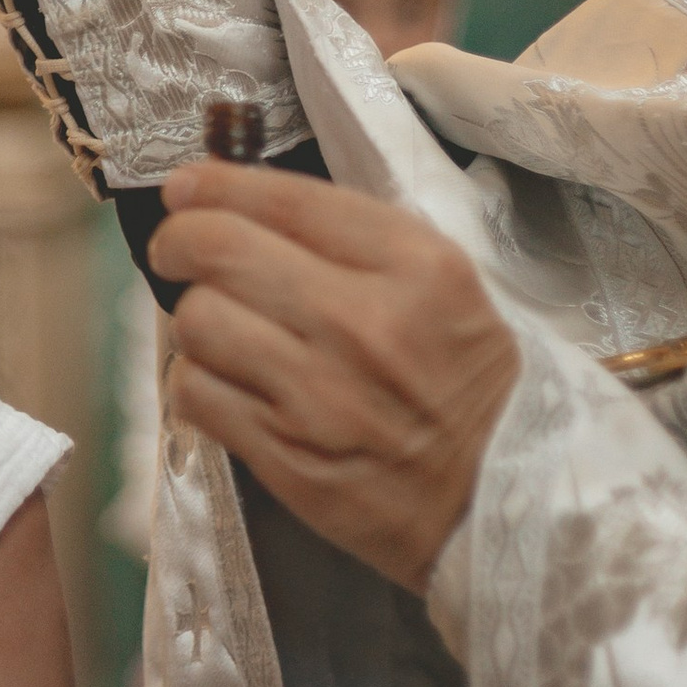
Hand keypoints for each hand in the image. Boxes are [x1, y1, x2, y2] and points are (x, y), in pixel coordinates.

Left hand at [147, 162, 518, 589]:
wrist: (509, 501)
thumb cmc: (471, 385)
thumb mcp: (447, 286)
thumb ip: (358, 239)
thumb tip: (247, 203)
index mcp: (416, 268)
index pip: (284, 199)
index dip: (215, 185)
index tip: (187, 188)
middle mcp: (364, 324)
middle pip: (219, 250)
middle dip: (180, 240)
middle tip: (177, 250)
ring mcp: (322, 396)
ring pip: (198, 322)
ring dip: (194, 320)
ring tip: (217, 326)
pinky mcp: (290, 458)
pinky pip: (198, 394)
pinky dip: (195, 381)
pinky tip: (221, 380)